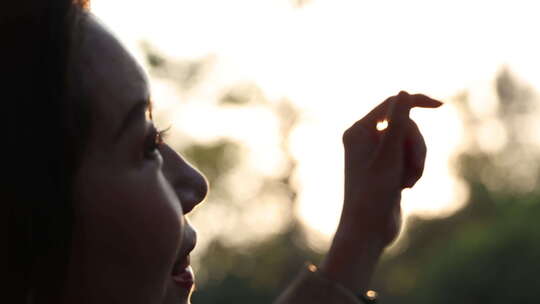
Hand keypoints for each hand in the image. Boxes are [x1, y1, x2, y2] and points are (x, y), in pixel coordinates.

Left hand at [340, 91, 441, 245]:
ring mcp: (377, 153)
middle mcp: (365, 139)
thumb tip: (403, 93)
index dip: (416, 102)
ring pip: (411, 143)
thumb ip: (397, 123)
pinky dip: (414, 171)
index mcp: (358, 130)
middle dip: (415, 145)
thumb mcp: (389, 155)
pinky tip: (406, 188)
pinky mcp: (387, 167)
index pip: (391, 105)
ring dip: (416, 161)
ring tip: (408, 183)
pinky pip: (410, 158)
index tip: (441, 105)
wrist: (368, 229)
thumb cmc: (373, 192)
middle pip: (406, 126)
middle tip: (413, 167)